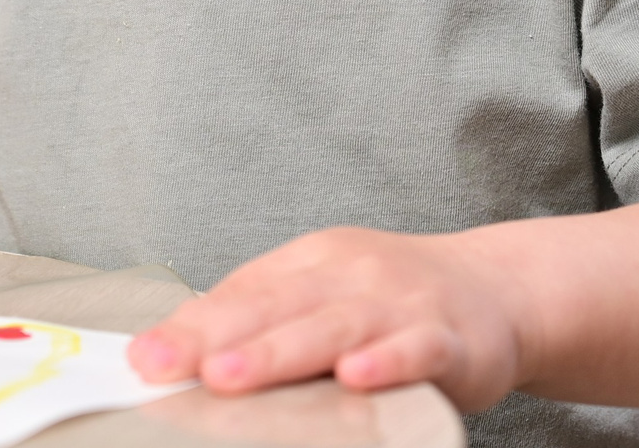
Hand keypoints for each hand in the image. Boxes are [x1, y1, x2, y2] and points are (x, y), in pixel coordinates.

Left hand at [128, 227, 525, 412]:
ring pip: (333, 327)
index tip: (143, 359)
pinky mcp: (448, 339)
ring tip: (230, 376)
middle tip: (166, 366)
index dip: (190, 326)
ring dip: (279, 352)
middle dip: (217, 338)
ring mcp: (399, 303)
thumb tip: (182, 345)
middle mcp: (350, 274)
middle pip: (276, 306)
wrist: (495, 289)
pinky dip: (386, 362)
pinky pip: (415, 350)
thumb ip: (264, 315)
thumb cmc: (393, 299)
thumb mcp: (324, 291)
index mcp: (312, 261)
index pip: (241, 292)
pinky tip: (357, 376)